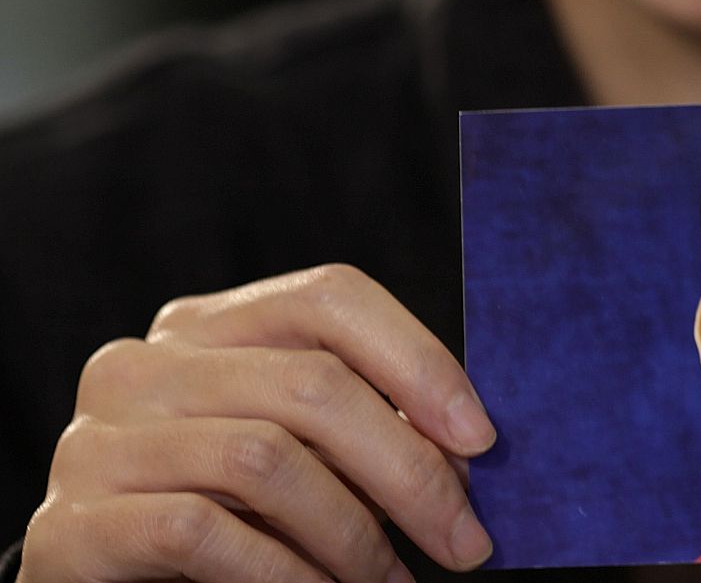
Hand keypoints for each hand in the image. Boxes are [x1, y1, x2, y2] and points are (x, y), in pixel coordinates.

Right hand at [18, 265, 495, 582]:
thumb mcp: (294, 448)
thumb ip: (360, 425)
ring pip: (264, 459)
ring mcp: (97, 441)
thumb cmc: (225, 514)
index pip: (330, 297)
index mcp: (207, 326)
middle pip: (311, 383)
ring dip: (351, 533)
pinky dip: (283, 574)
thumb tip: (464, 451)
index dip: (417, 359)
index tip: (481, 437)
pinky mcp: (68, 528)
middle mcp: (144, 365)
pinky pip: (201, 532)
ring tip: (392, 579)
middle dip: (407, 469)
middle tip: (462, 538)